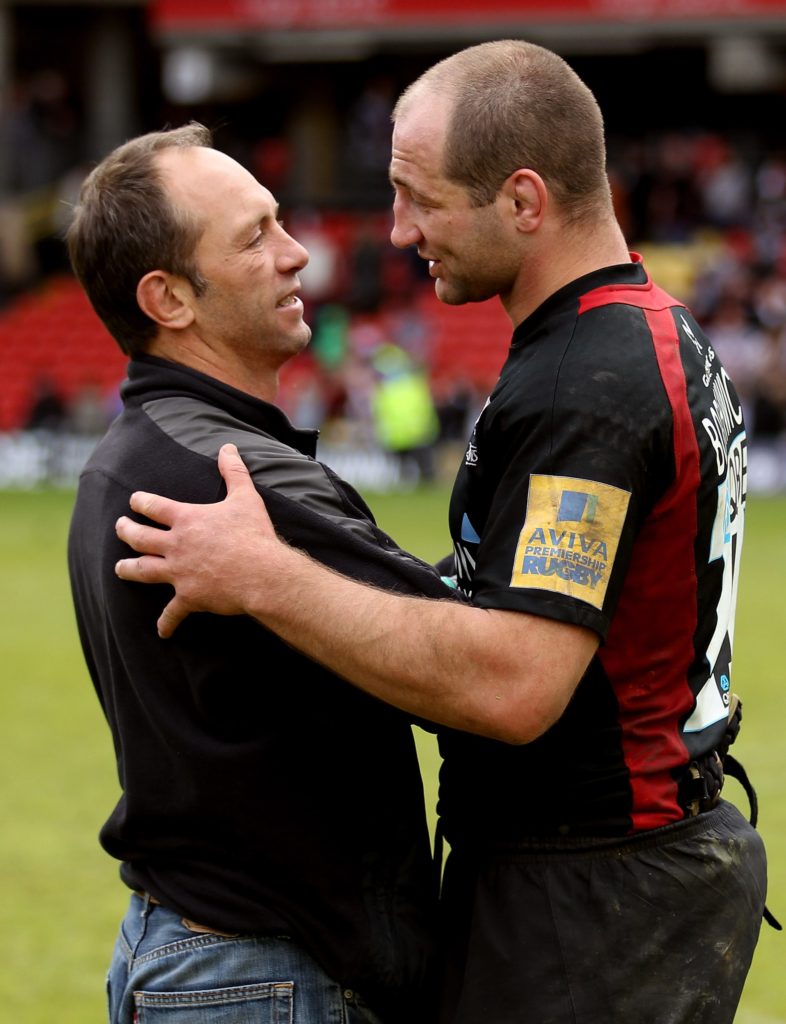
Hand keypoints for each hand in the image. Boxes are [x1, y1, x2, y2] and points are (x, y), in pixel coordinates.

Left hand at [115, 443, 281, 636]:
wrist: (262, 572)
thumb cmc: (254, 534)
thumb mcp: (245, 497)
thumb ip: (234, 471)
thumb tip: (228, 447)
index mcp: (187, 520)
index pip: (154, 507)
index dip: (141, 502)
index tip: (134, 501)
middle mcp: (176, 545)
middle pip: (139, 538)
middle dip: (126, 532)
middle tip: (120, 528)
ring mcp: (179, 573)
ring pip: (143, 571)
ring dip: (128, 569)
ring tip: (119, 568)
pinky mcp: (189, 597)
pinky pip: (172, 613)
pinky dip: (167, 623)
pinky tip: (162, 631)